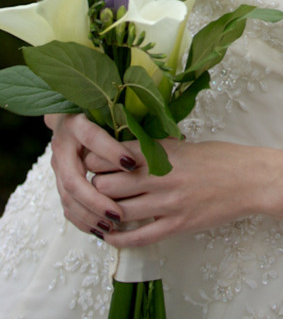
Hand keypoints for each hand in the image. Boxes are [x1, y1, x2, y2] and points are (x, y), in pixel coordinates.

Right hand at [46, 113, 136, 236]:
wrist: (70, 115)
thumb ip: (132, 122)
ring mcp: (58, 165)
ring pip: (68, 197)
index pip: (93, 138)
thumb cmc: (101, 111)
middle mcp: (63, 146)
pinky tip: (101, 229)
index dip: (111, 152)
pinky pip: (67, 206)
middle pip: (74, 180)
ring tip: (111, 225)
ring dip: (89, 215)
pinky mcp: (60, 180)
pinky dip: (83, 220)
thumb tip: (165, 133)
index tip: (132, 165)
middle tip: (118, 213)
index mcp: (77, 124)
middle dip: (96, 200)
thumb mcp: (114, 111)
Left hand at [86, 139, 269, 246]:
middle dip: (95, 185)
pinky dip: (120, 238)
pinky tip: (109, 236)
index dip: (96, 158)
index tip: (90, 160)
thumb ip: (157, 148)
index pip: (115, 153)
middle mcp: (162, 176)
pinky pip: (140, 237)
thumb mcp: (186, 144)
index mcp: (164, 151)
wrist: (251, 179)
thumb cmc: (222, 158)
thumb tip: (130, 148)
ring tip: (98, 209)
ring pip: (120, 210)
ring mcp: (169, 203)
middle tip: (91, 186)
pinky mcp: (178, 225)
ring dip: (105, 211)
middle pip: (109, 183)